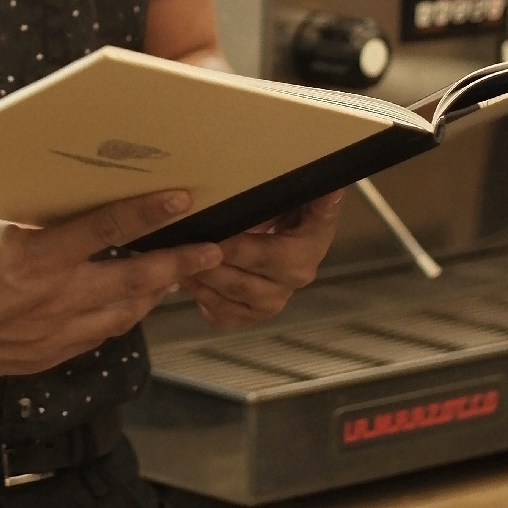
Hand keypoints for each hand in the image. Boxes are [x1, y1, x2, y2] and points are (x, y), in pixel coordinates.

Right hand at [0, 191, 221, 377]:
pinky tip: (124, 303)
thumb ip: (30, 211)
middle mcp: (50, 300)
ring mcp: (50, 335)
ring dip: (153, 293)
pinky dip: (118, 317)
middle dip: (178, 264)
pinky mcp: (43, 358)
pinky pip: (95, 336)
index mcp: (34, 256)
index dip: (150, 212)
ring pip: (123, 314)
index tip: (182, 198)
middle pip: (134, 281)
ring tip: (174, 274)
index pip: (108, 227)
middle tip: (210, 249)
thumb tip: (66, 192)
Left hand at [180, 192, 344, 329]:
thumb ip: (320, 201)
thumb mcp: (308, 201)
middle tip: (177, 244)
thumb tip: (335, 190)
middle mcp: (286, 287)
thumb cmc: (297, 213)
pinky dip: (201, 300)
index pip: (260, 254)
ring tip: (172, 259)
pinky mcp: (250, 316)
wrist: (298, 238)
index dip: (233, 247)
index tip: (208, 236)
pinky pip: (221, 315)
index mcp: (300, 258)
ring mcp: (268, 305)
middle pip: (237, 280)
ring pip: (225, 299)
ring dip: (197, 281)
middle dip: (205, 263)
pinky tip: (185, 281)